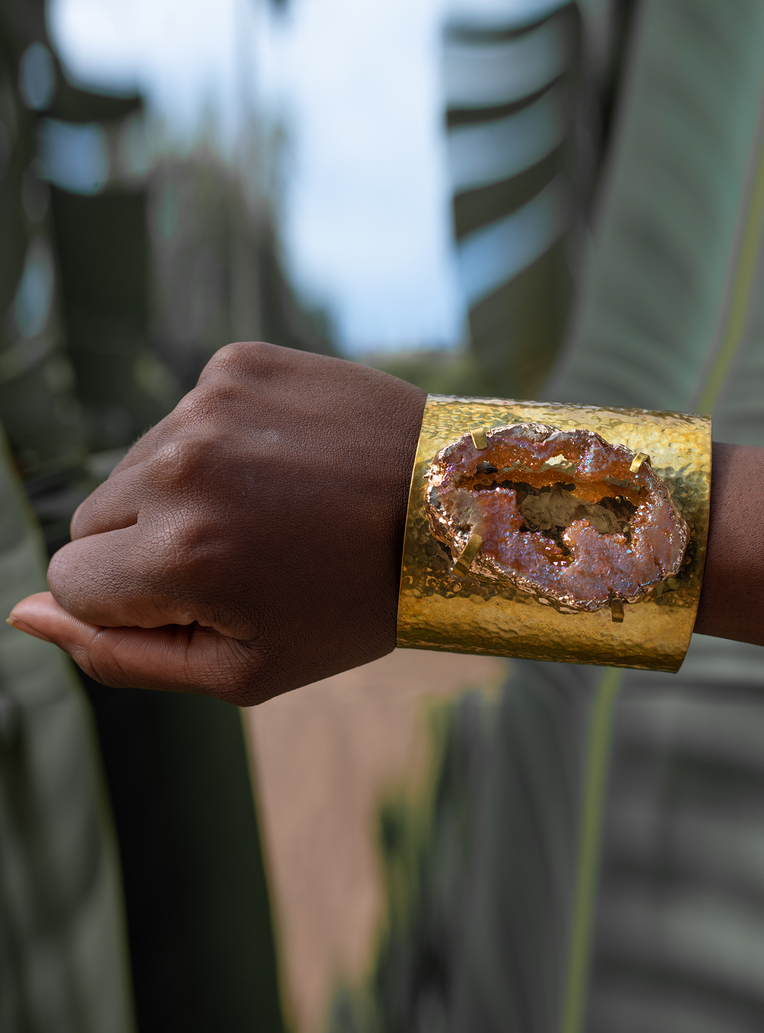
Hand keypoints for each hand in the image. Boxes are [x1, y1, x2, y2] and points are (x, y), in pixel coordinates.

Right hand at [8, 343, 426, 704]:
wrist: (452, 507)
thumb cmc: (349, 605)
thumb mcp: (244, 668)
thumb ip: (119, 655)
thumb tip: (23, 614)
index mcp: (179, 555)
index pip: (71, 583)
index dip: (132, 604)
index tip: (205, 598)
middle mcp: (180, 466)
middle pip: (90, 522)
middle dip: (146, 549)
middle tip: (243, 557)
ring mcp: (208, 403)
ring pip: (132, 467)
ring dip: (179, 495)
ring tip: (270, 510)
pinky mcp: (237, 363)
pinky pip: (182, 419)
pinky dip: (216, 446)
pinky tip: (281, 465)